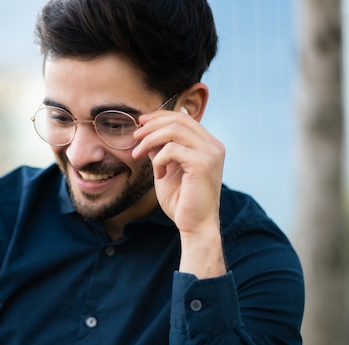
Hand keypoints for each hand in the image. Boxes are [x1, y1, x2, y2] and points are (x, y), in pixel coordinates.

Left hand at [132, 109, 225, 277]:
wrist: (194, 225)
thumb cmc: (181, 201)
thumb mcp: (167, 169)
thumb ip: (161, 150)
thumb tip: (146, 133)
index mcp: (208, 144)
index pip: (183, 118)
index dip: (159, 116)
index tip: (140, 123)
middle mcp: (213, 145)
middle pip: (178, 120)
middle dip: (151, 126)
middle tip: (135, 137)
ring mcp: (211, 153)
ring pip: (174, 130)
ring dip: (150, 140)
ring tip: (138, 154)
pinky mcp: (203, 164)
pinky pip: (172, 149)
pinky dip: (159, 160)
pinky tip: (158, 175)